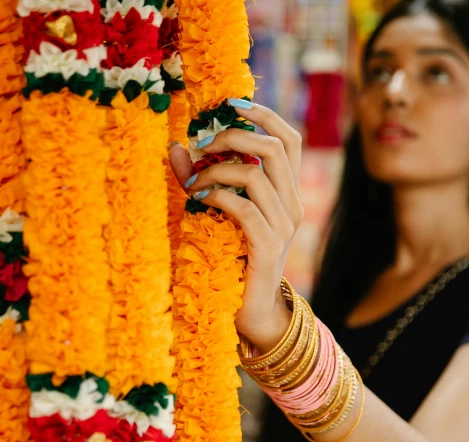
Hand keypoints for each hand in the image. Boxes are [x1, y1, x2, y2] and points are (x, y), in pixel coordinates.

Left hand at [169, 101, 303, 350]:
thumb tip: (176, 146)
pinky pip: (244, 208)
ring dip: (216, 171)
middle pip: (274, 149)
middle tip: (201, 144)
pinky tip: (200, 201)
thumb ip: (202, 179)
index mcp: (288, 192)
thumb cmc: (234, 258)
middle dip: (233, 137)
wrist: (253, 309)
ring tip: (193, 183)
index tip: (231, 105)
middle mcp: (293, 205)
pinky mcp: (268, 246)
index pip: (289, 140)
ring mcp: (284, 226)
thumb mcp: (221, 212)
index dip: (264, 115)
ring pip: (256, 175)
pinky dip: (218, 197)